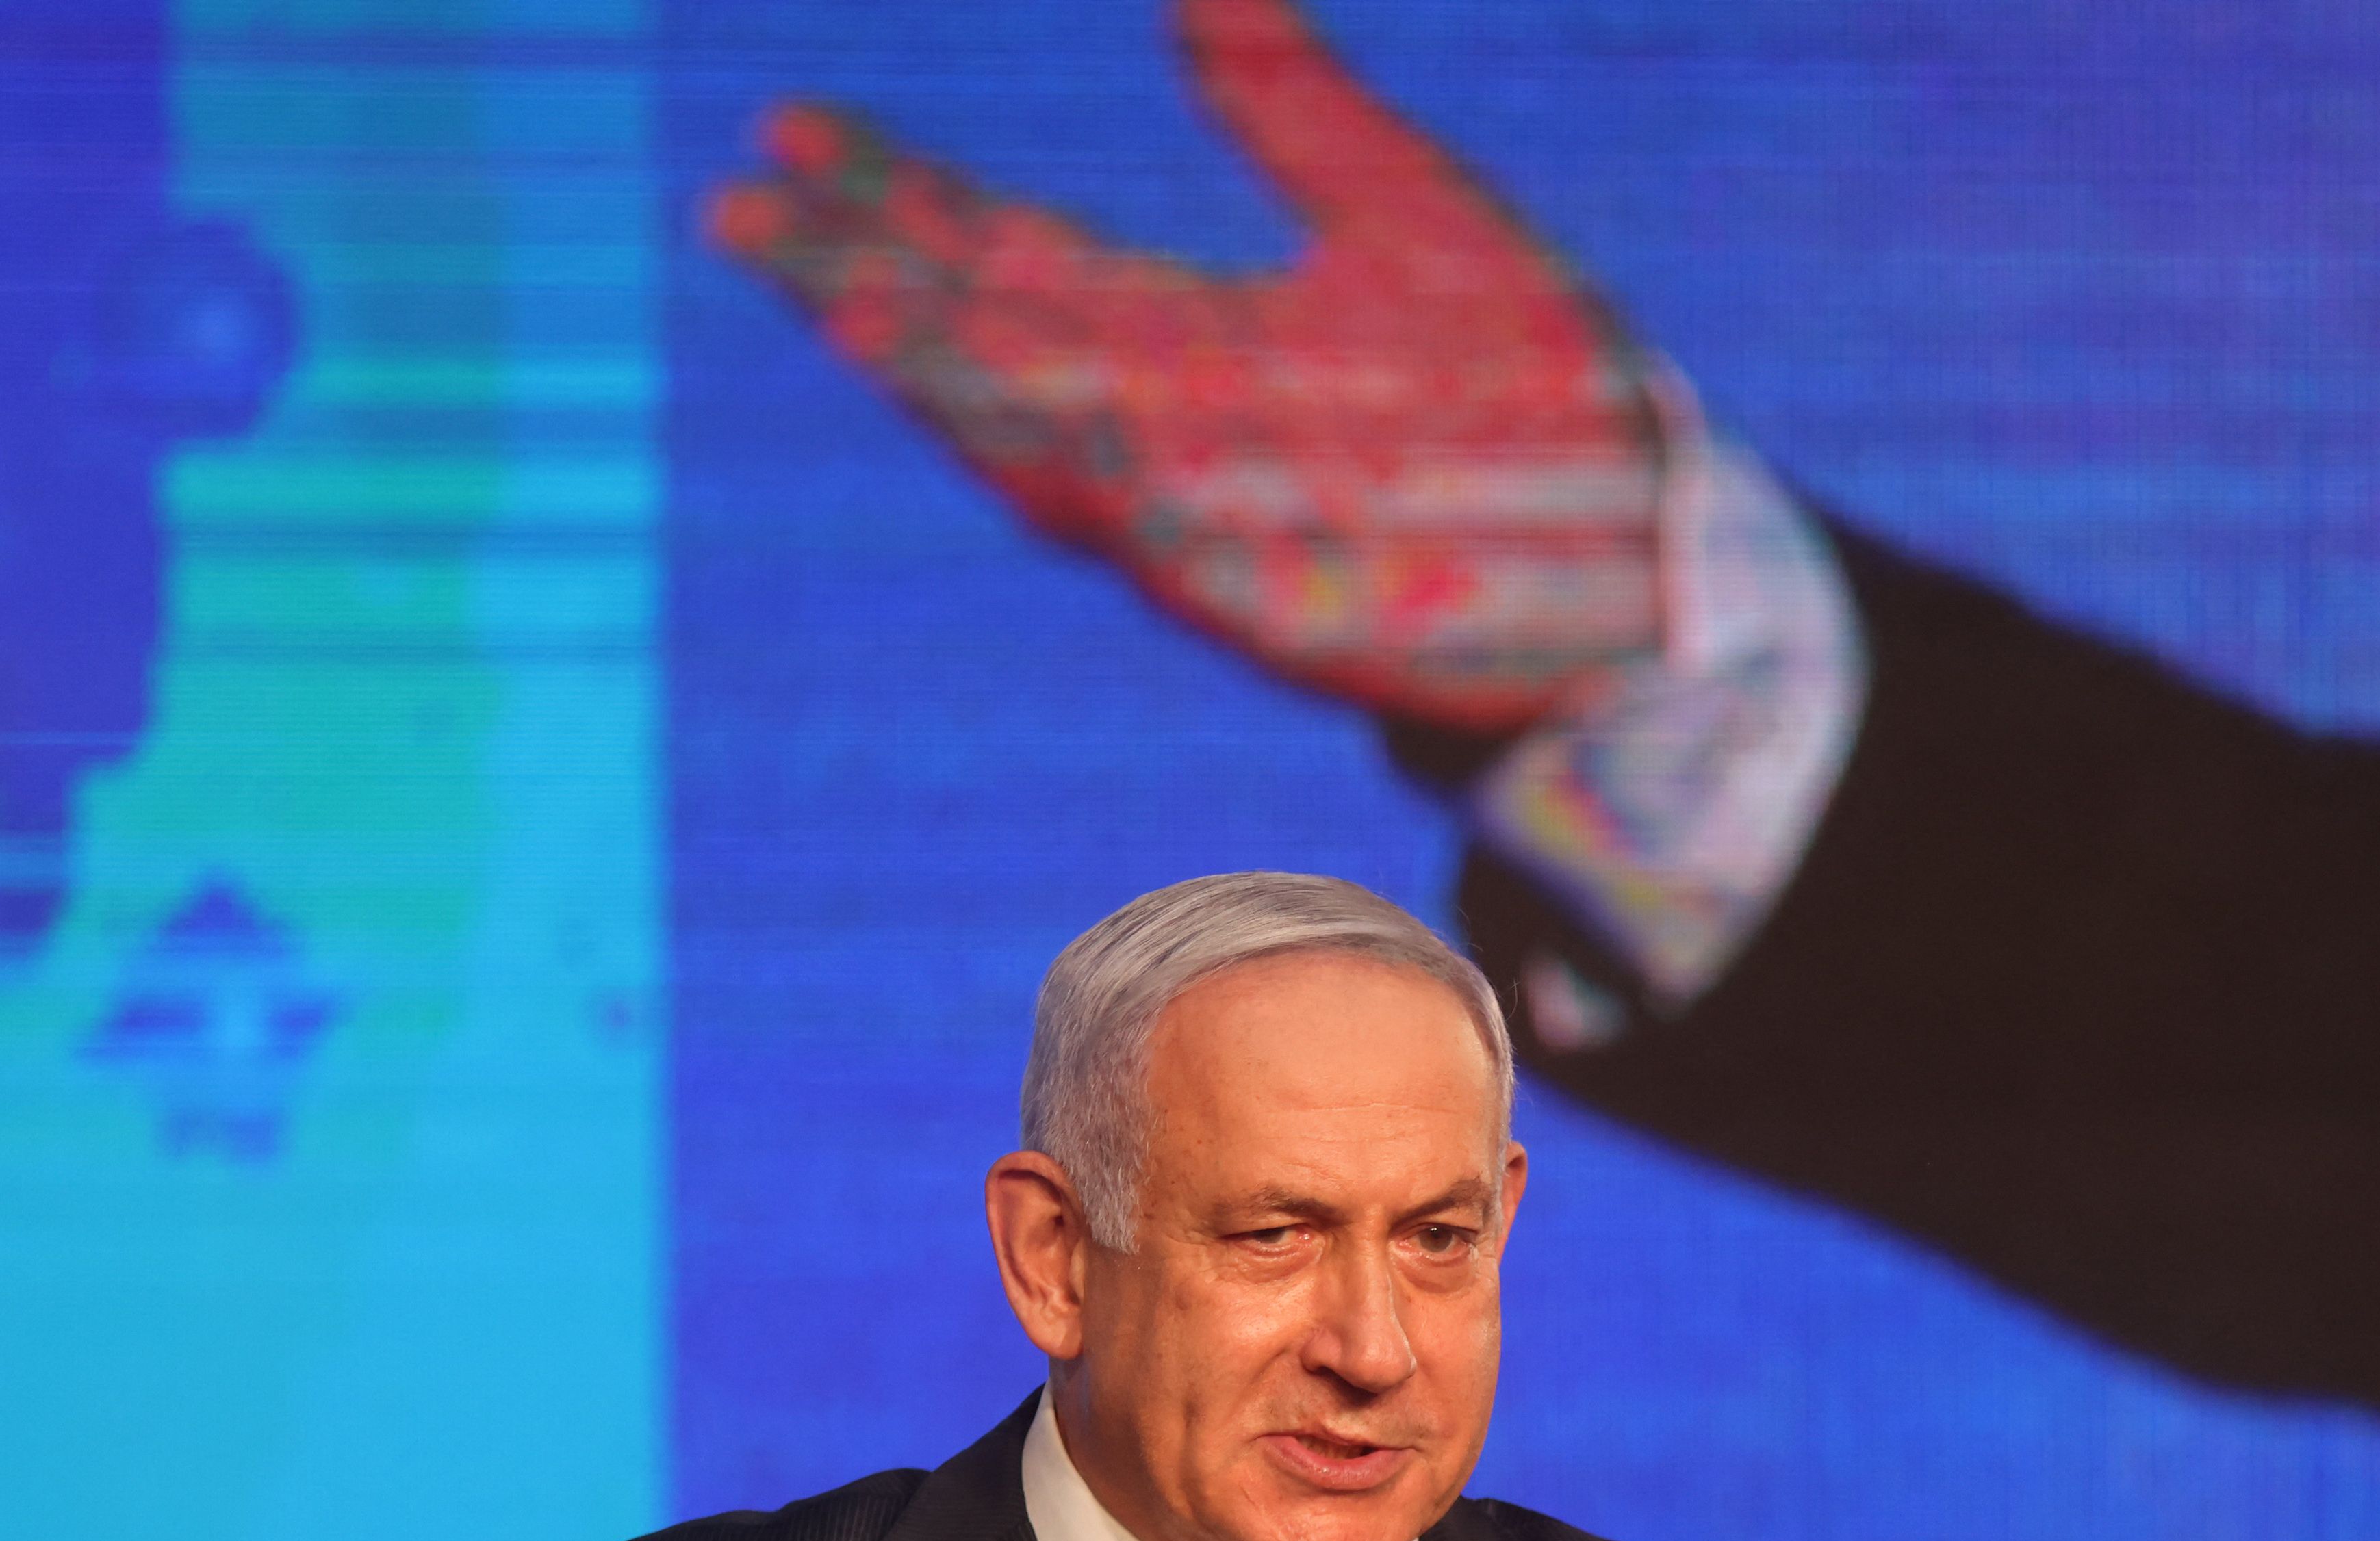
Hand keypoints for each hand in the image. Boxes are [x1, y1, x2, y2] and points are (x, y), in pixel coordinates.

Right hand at [708, 0, 1662, 733]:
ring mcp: (1211, 516)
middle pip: (983, 337)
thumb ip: (1291, 104)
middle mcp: (1169, 424)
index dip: (898, 195)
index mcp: (1184, 336)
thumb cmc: (1523, 386)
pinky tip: (1028, 429)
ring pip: (1036, 440)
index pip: (1005, 252)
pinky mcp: (1273, 598)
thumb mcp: (1401, 205)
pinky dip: (1096, 486)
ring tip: (842, 298)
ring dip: (938, 377)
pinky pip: (1165, 542)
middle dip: (862, 274)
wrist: (1639, 547)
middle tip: (740, 205)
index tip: (793, 130)